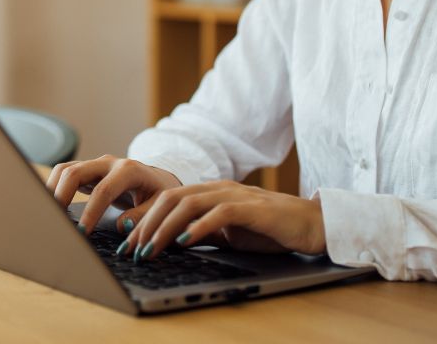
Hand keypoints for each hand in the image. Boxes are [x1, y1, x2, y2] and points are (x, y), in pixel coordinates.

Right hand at [46, 155, 181, 235]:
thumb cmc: (159, 194)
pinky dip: (54, 188)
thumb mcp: (160, 206)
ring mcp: (95, 165)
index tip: (81, 233)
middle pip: (75, 172)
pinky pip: (64, 175)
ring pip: (65, 170)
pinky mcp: (86, 172)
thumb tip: (123, 226)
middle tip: (55, 222)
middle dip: (61, 196)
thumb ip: (144, 216)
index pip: (104, 190)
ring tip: (48, 215)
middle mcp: (108, 163)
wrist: (158, 180)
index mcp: (129, 170)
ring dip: (53, 190)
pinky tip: (52, 208)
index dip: (91, 212)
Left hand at [120, 180, 325, 260]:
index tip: (125, 242)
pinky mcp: (253, 208)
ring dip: (164, 227)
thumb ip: (201, 233)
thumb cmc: (269, 230)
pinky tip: (184, 240)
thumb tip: (168, 244)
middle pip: (170, 199)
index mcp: (210, 193)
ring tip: (149, 248)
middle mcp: (219, 189)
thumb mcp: (228, 234)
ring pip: (188, 204)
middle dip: (146, 224)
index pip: (167, 200)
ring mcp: (236, 195)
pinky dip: (199, 226)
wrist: (311, 224)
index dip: (143, 219)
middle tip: (130, 249)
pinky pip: (220, 213)